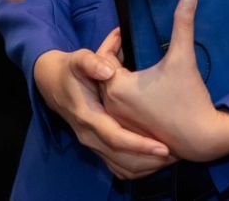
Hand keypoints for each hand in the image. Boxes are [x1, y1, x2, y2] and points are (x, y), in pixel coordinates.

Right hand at [33, 43, 172, 179]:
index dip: (140, 145)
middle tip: (176, 155)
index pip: (116, 138)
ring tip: (172, 159)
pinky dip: (138, 168)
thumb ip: (92, 62)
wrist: (52, 84)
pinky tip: (156, 162)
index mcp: (88, 117)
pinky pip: (118, 167)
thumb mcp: (78, 60)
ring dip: (147, 167)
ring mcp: (93, 145)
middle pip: (122, 159)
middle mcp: (90, 137)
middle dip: (149, 161)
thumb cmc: (71, 70)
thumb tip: (108, 70)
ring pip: (122, 167)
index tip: (163, 148)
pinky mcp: (97, 147)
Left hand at [100, 0, 228, 162]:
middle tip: (129, 44)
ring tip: (134, 63)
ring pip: (109, 91)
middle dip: (115, 58)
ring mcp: (118, 121)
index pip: (103, 57)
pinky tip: (141, 89)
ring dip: (117, 77)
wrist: (201, 138)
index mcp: (116, 87)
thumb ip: (183, 22)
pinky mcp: (128, 132)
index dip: (114, 42)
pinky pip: (117, 107)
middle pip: (103, 74)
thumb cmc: (189, 98)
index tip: (125, 31)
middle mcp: (111, 106)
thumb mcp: (184, 57)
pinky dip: (122, 95)